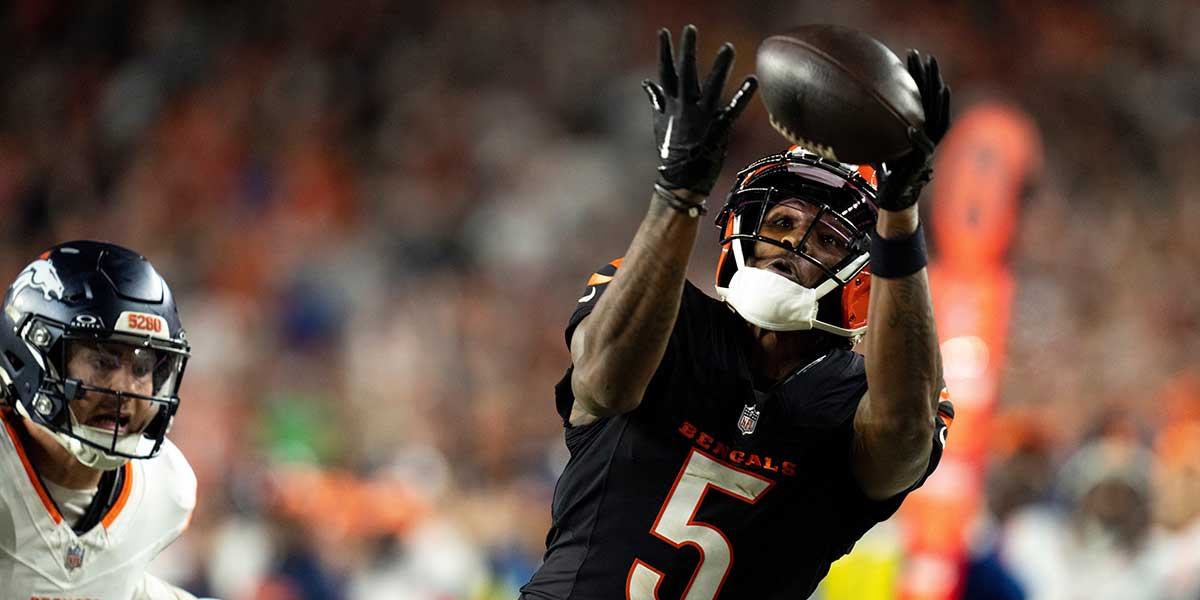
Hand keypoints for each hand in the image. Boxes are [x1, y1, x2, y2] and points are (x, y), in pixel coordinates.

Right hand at [642, 25, 756, 196]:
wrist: (679, 180)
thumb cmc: (669, 152)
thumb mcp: (658, 124)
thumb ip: (656, 100)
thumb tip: (646, 84)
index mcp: (670, 104)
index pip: (666, 72)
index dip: (665, 51)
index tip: (664, 32)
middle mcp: (685, 108)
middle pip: (686, 72)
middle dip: (688, 49)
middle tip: (690, 29)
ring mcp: (701, 118)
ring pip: (711, 86)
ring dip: (720, 66)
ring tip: (728, 47)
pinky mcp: (718, 129)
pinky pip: (732, 109)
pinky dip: (742, 95)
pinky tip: (752, 80)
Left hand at [875, 50, 950, 211]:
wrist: (892, 195)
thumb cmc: (886, 166)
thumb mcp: (879, 139)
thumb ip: (875, 123)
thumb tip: (851, 105)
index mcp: (920, 124)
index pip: (921, 93)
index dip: (919, 74)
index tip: (912, 54)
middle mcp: (928, 133)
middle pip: (934, 100)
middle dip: (932, 78)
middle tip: (926, 57)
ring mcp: (928, 148)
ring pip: (939, 120)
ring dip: (938, 103)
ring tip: (937, 85)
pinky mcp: (921, 164)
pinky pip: (923, 149)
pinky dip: (919, 138)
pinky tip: (912, 127)